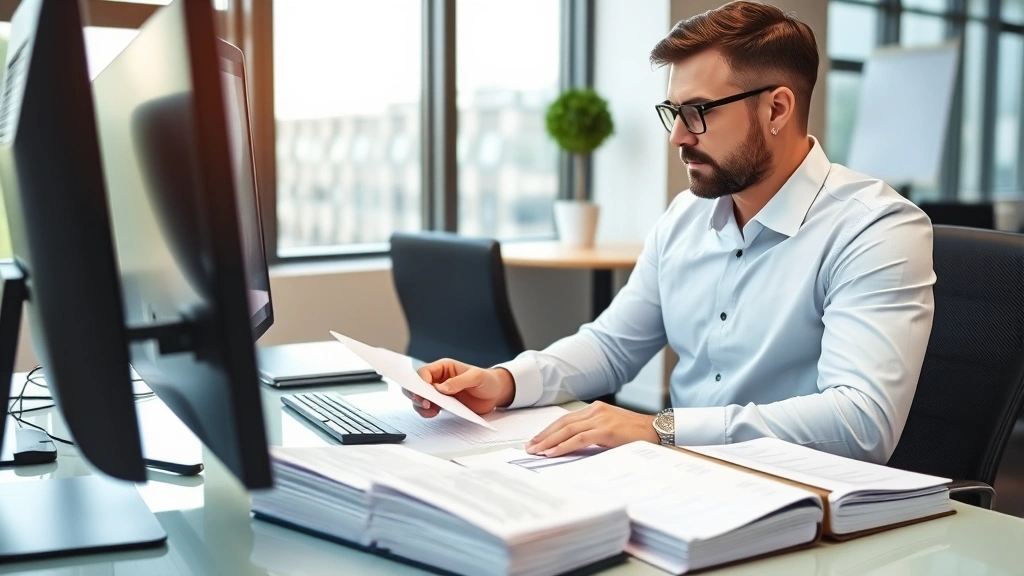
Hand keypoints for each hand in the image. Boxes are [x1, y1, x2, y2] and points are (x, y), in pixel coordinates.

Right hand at [405, 358, 515, 418]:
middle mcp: (439, 379)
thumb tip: (441, 389)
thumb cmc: (487, 380)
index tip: (423, 393)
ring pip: (421, 398)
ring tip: (431, 410)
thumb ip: (459, 382)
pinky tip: (434, 413)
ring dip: (421, 405)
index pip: (424, 373)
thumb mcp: (476, 377)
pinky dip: (428, 412)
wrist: (496, 394)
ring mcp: (440, 393)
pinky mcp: (444, 404)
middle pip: (418, 385)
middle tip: (424, 403)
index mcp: (444, 368)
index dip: (420, 382)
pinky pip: (430, 408)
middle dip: (416, 394)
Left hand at [525, 401, 658, 457]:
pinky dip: (563, 445)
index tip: (536, 440)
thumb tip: (572, 448)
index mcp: (595, 410)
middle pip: (562, 423)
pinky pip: (579, 438)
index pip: (566, 420)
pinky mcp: (605, 430)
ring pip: (567, 430)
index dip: (549, 430)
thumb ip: (593, 435)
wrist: (657, 430)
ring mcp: (600, 419)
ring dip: (549, 441)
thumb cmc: (636, 434)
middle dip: (544, 435)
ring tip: (536, 450)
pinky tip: (553, 452)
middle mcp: (595, 411)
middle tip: (529, 446)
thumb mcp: (610, 432)